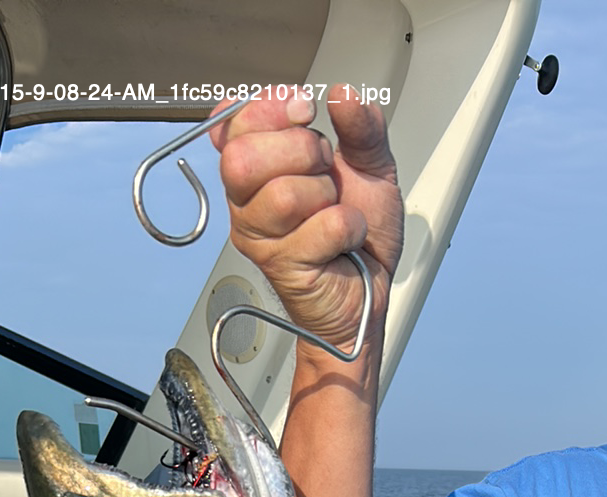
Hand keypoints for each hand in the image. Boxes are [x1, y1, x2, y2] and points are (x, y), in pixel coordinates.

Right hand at [212, 85, 402, 354]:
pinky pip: (320, 229)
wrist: (372, 290)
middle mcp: (247, 201)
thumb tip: (345, 96)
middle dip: (301, 151)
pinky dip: (348, 228)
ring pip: (283, 195)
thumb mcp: (370, 166)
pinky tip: (346, 240)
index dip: (271, 108)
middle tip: (325, 172)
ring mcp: (259, 237)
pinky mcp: (282, 268)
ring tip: (335, 210)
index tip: (306, 111)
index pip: (235, 123)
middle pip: (244, 157)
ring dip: (326, 197)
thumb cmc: (360, 235)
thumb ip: (361, 127)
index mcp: (258, 168)